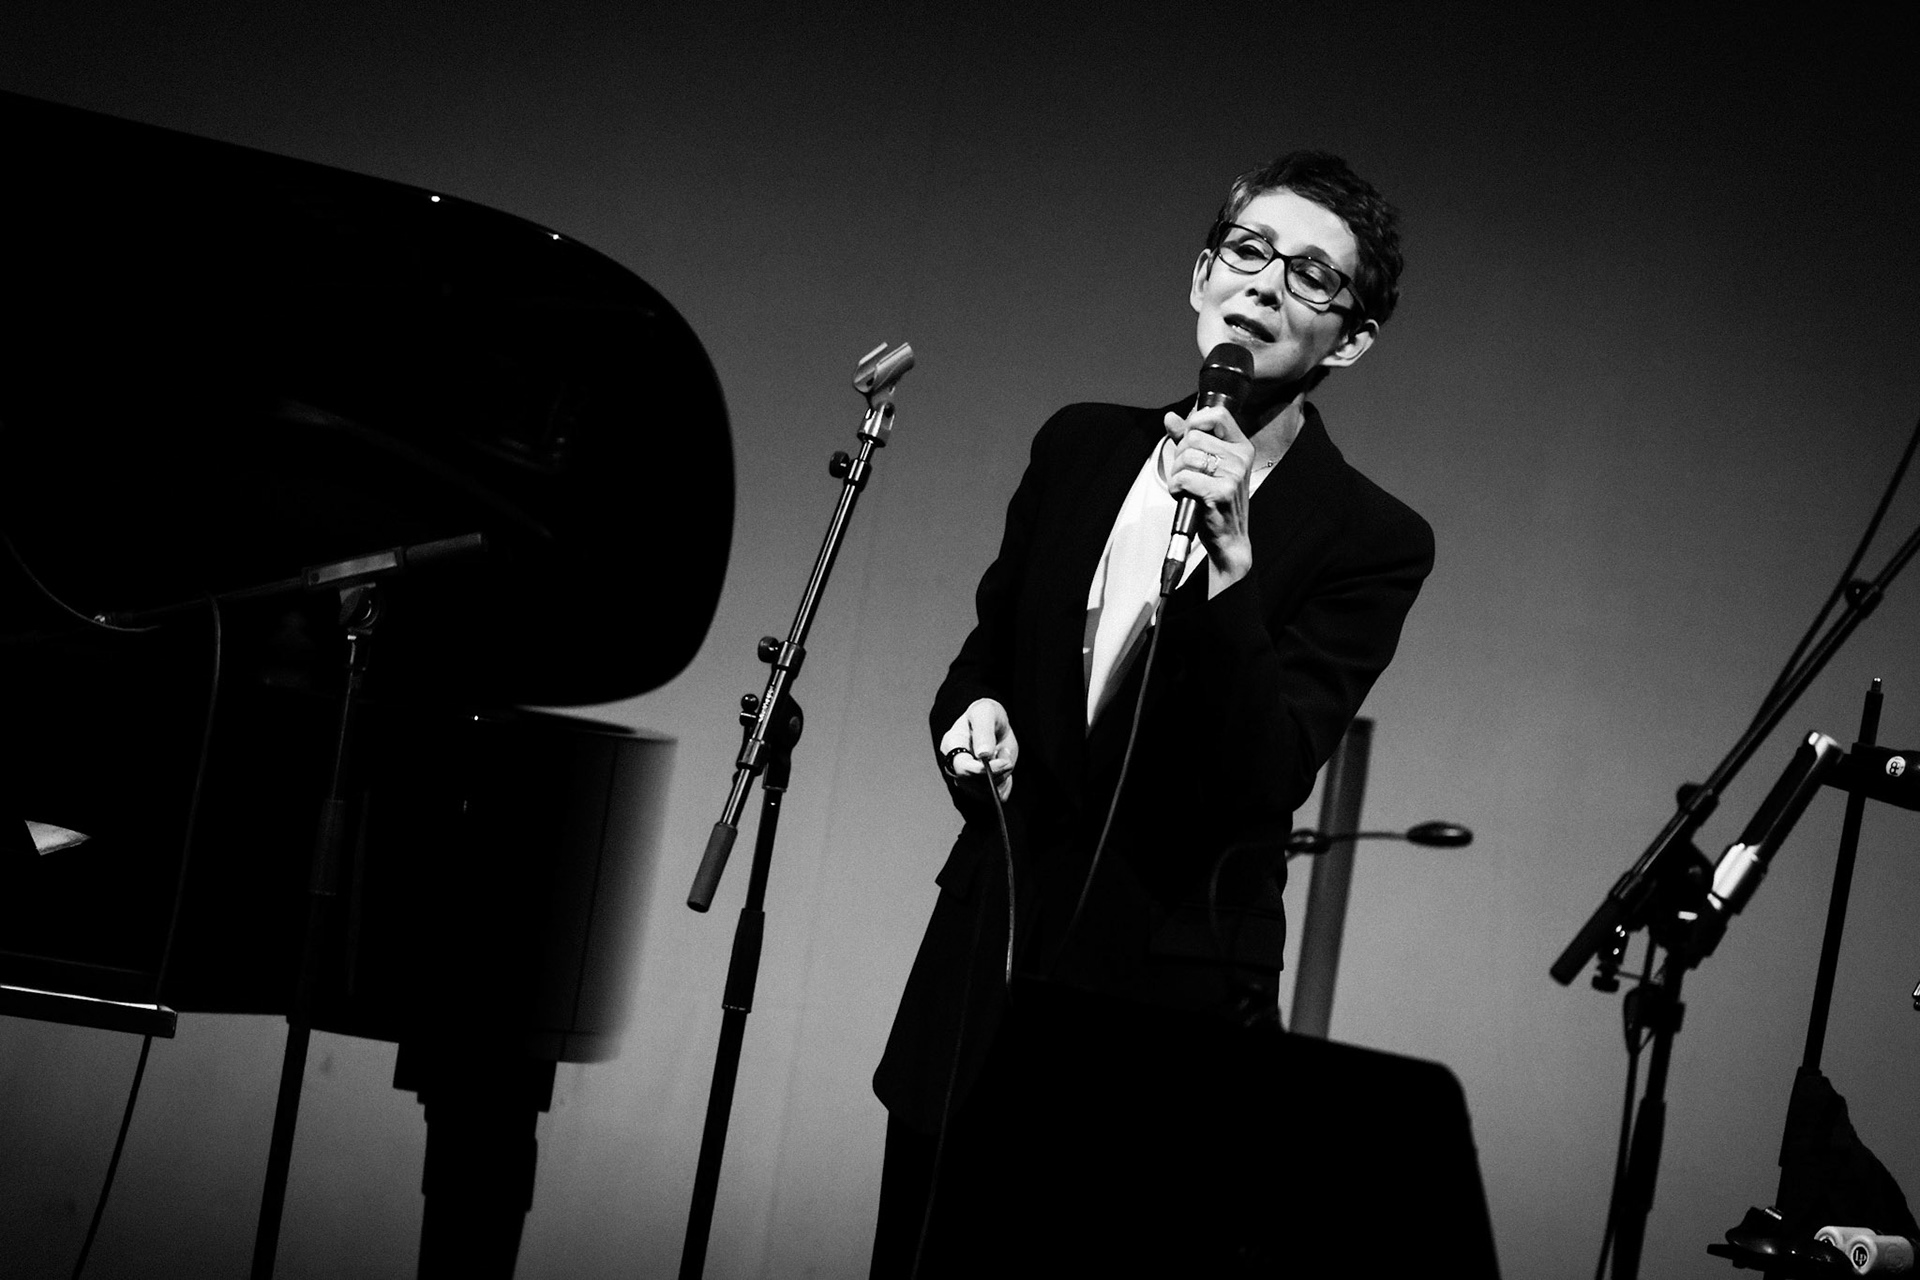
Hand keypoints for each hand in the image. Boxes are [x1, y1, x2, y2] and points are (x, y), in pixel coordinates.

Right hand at [939, 697, 1016, 799]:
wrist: (994, 723)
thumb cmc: (987, 714)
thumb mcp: (985, 713)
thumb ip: (983, 731)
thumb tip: (983, 754)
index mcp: (951, 746)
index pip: (962, 768)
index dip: (982, 770)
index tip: (1003, 762)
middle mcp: (954, 765)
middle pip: (972, 783)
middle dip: (996, 773)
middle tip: (1006, 756)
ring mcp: (966, 778)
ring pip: (986, 792)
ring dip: (1002, 776)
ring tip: (1003, 755)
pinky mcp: (980, 786)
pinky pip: (997, 795)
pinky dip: (1005, 784)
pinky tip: (1005, 768)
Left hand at [1163, 404, 1254, 586]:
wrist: (1229, 538)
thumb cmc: (1217, 502)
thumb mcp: (1206, 466)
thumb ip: (1188, 439)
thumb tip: (1170, 418)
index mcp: (1241, 447)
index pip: (1217, 414)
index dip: (1196, 421)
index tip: (1189, 438)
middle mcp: (1240, 458)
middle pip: (1194, 436)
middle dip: (1180, 455)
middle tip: (1187, 474)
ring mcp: (1232, 475)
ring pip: (1187, 457)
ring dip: (1177, 474)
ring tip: (1187, 487)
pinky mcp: (1220, 492)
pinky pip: (1184, 478)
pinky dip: (1176, 488)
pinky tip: (1185, 496)